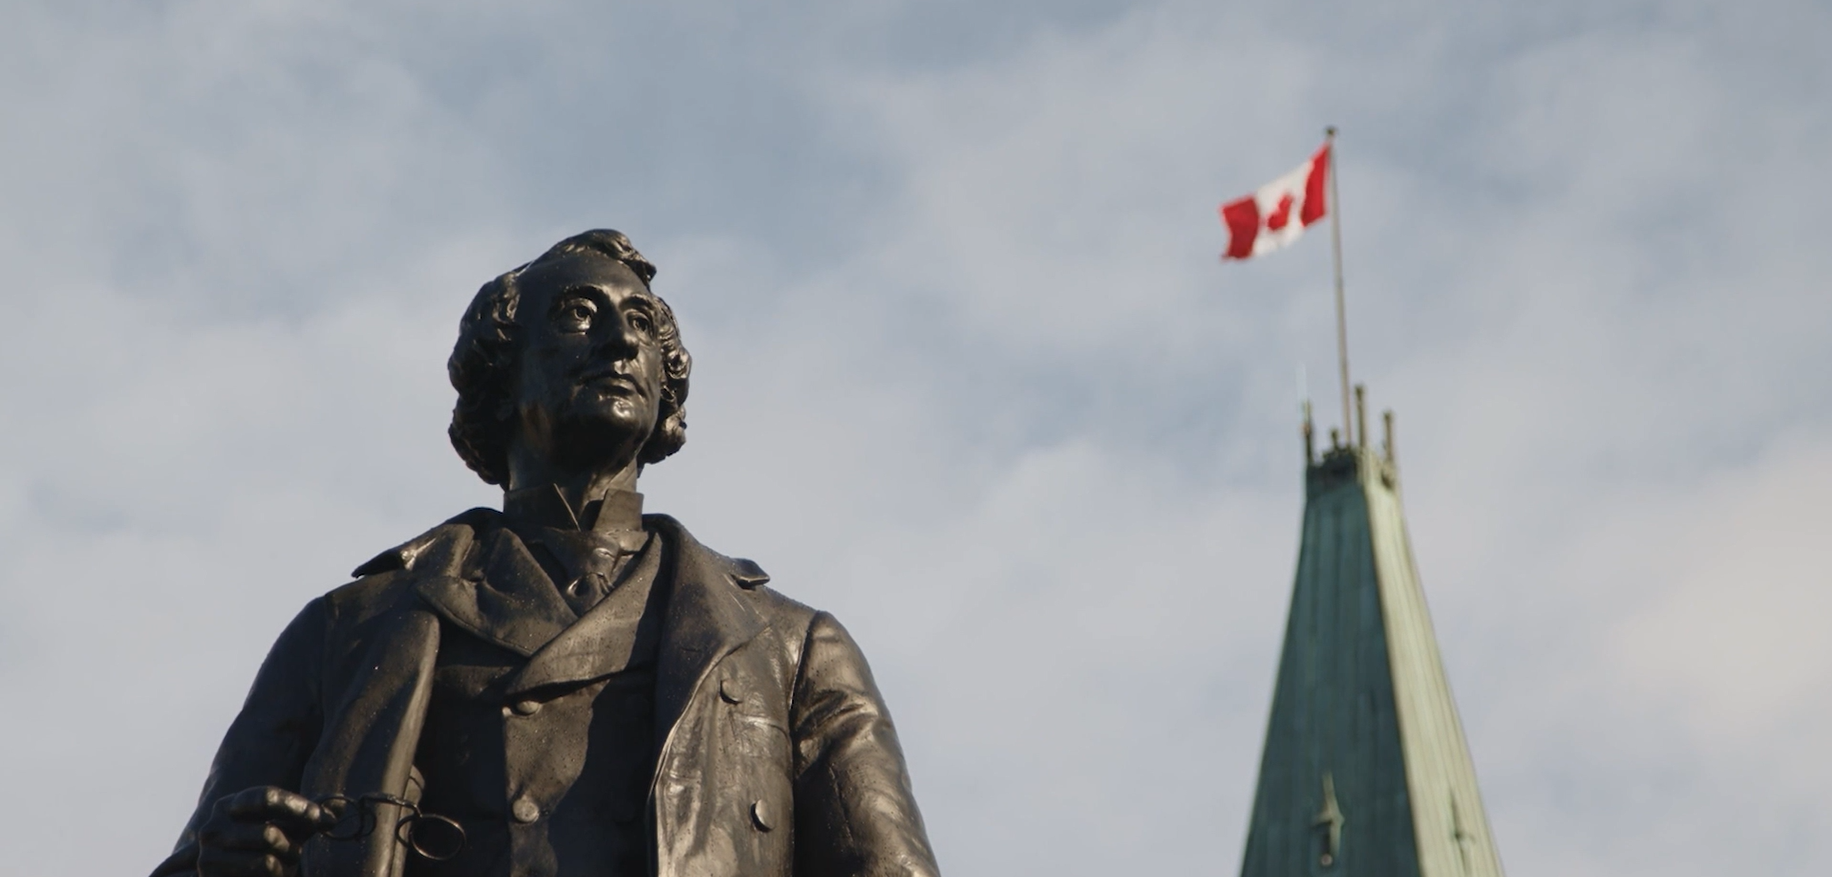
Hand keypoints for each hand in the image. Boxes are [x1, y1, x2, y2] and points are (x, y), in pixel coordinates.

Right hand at [195, 786, 329, 876]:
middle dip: (292, 846)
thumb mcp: (289, 830)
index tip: (324, 819)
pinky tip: (270, 876)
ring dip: (284, 866)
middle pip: (269, 833)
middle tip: (295, 853)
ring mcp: (207, 856)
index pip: (267, 798)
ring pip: (266, 859)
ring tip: (282, 866)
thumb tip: (341, 804)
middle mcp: (213, 827)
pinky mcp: (211, 876)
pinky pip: (261, 874)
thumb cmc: (268, 852)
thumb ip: (310, 817)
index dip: (299, 808)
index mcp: (230, 805)